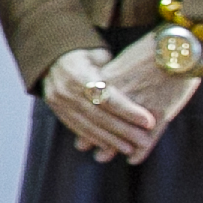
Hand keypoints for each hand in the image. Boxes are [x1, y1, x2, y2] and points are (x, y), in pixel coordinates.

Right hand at [41, 46, 164, 163]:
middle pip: (99, 115)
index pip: (108, 97)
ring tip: (130, 148)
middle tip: (144, 141)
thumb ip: (115, 72)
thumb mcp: (100, 56)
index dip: (129, 111)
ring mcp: (59, 102)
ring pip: (88, 125)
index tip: (150, 121)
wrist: (52, 56)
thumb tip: (138, 84)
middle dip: (123, 130)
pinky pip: (77, 128)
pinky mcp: (57, 111)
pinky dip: (94, 138)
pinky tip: (109, 146)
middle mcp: (66, 90)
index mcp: (79, 73)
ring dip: (110, 139)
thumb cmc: (87, 54)